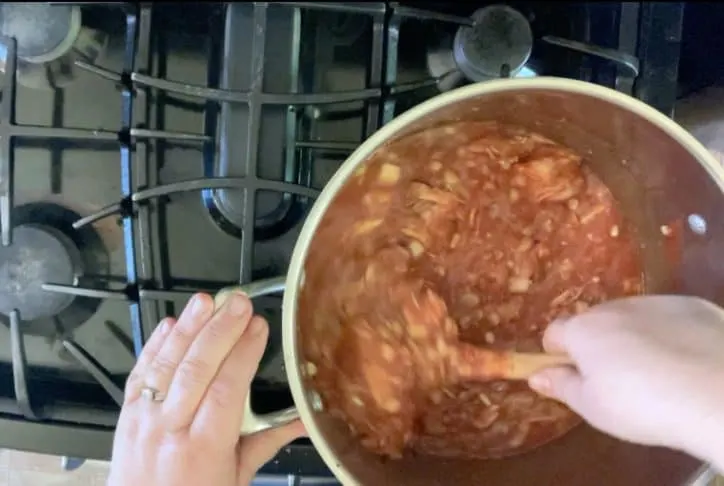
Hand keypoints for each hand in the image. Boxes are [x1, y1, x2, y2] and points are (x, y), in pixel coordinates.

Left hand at [107, 291, 304, 485]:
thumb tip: (307, 419)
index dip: (244, 353)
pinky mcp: (126, 412)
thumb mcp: (236, 477)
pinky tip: (172, 324)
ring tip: (207, 301)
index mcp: (202, 449)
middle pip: (196, 370)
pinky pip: (141, 371)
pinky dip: (156, 344)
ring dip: (188, 328)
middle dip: (220, 330)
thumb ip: (268, 441)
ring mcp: (143, 419)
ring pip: (166, 364)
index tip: (259, 327)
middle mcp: (169, 430)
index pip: (226, 390)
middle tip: (239, 303)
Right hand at [528, 295, 723, 465]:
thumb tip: (535, 376)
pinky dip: (670, 334)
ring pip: (632, 318)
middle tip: (617, 382)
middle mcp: (614, 307)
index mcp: (583, 330)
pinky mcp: (693, 306)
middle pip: (595, 323)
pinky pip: (669, 317)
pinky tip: (686, 362)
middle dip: (599, 345)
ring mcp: (655, 303)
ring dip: (634, 337)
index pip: (554, 333)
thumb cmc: (642, 405)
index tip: (573, 376)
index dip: (558, 355)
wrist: (716, 394)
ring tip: (657, 374)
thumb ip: (561, 386)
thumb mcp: (592, 407)